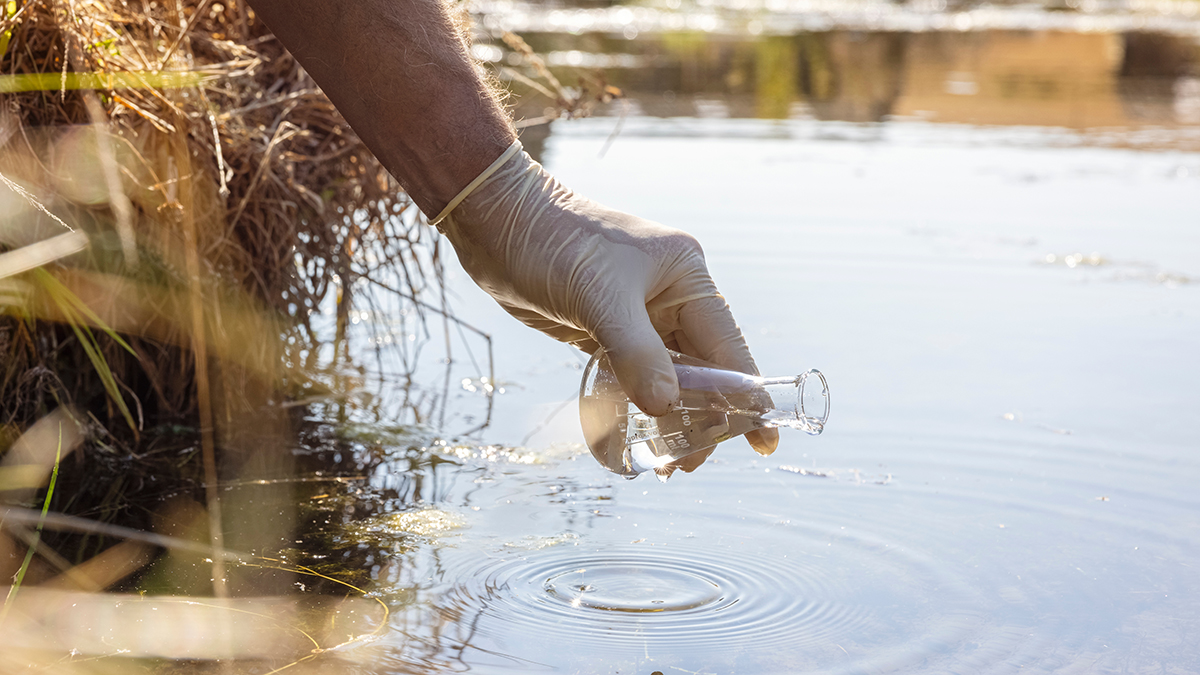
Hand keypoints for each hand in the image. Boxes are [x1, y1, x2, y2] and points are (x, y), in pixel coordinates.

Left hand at [437, 144, 777, 455]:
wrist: (495, 221)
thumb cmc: (551, 243)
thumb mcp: (598, 297)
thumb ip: (636, 353)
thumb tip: (666, 407)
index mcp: (686, 276)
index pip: (728, 346)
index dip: (746, 396)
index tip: (762, 441)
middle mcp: (670, 296)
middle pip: (702, 369)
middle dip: (702, 418)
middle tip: (686, 464)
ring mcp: (639, 314)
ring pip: (668, 377)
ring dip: (669, 418)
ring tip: (664, 463)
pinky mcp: (606, 329)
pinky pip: (633, 376)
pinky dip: (637, 405)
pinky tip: (636, 436)